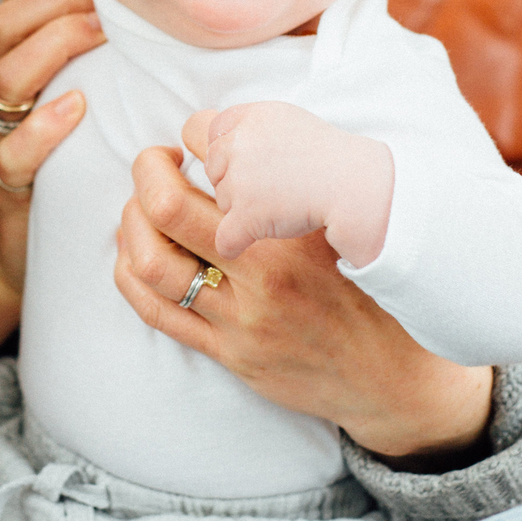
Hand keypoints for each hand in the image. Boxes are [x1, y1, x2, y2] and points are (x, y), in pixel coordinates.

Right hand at [0, 0, 103, 425]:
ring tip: (99, 31)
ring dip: (54, 45)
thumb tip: (145, 21)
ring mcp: (2, 137)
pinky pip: (14, 151)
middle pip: (7, 24)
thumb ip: (96, 68)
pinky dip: (44, 126)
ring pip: (7, 75)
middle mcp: (3, 98)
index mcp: (19, 72)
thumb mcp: (81, 110)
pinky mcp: (10, 185)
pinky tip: (76, 107)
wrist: (10, 258)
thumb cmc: (62, 175)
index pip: (21, 3)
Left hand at [115, 139, 492, 464]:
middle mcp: (264, 277)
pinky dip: (132, 274)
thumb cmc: (373, 296)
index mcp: (294, 238)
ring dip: (131, 224)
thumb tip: (247, 150)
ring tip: (142, 209)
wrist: (390, 379)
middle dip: (146, 173)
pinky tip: (138, 254)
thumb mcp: (345, 236)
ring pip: (151, 262)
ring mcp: (241, 320)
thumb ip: (299, 199)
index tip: (190, 143)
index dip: (193, 142)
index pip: (220, 172)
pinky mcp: (229, 353)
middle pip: (167, 210)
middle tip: (155, 162)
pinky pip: (157, 312)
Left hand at [195, 101, 393, 266]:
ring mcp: (242, 181)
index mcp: (250, 117)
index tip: (255, 164)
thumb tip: (218, 142)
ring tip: (282, 206)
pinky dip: (236, 243)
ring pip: (222, 203)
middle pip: (214, 169)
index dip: (229, 152)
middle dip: (235, 181)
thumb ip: (252, 128)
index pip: (210, 132)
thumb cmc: (331, 158)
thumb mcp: (289, 121)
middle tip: (273, 188)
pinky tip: (251, 242)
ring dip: (244, 209)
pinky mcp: (248, 215)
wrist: (358, 185)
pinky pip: (226, 238)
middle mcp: (241, 144)